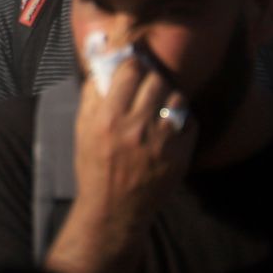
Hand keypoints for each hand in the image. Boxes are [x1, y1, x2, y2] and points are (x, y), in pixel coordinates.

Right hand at [69, 40, 195, 229]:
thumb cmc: (94, 166)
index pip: (130, 70)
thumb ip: (92, 95)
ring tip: (161, 104)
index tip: (132, 67)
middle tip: (148, 86)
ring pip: (177, 98)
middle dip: (152, 78)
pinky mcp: (179, 157)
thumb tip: (104, 66)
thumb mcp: (82, 129)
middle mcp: (136, 127)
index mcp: (109, 117)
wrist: (114, 209)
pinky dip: (183, 120)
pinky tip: (171, 125)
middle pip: (156, 80)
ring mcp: (161, 142)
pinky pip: (190, 123)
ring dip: (169, 97)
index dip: (132, 64)